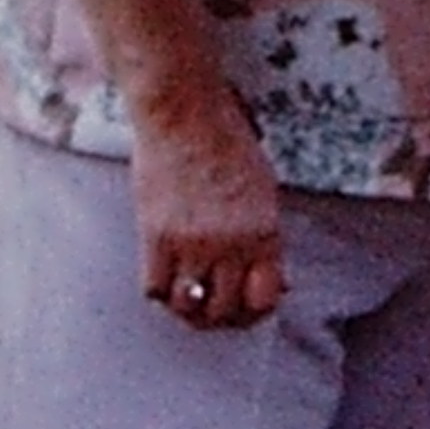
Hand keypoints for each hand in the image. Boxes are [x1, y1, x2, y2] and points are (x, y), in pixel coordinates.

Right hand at [124, 89, 288, 327]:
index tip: (244, 310)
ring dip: (187, 310)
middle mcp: (231, 244)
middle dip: (219, 317)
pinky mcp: (156, 235)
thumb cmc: (226, 140)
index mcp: (264, 232)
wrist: (184, 111)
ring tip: (185, 300)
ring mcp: (192, 242)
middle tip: (210, 310)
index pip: (264, 299)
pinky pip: (155, 288)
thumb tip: (274, 280)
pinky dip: (159, 291)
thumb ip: (265, 235)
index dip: (254, 313)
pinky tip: (162, 277)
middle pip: (225, 310)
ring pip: (189, 306)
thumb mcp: (262, 188)